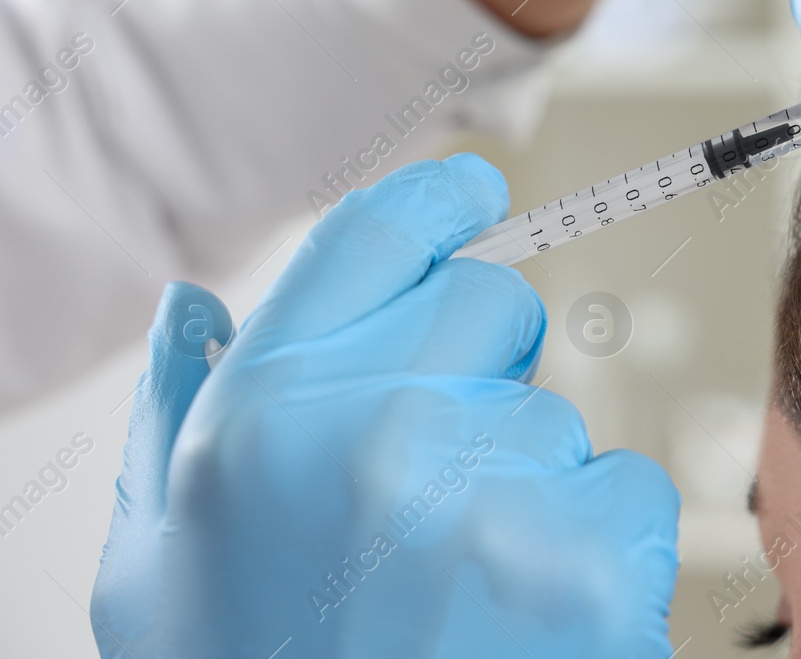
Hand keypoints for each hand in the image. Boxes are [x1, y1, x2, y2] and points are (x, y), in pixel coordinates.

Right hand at [91, 155, 677, 658]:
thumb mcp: (159, 571)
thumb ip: (170, 425)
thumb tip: (196, 310)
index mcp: (256, 418)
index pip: (374, 237)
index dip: (436, 203)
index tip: (476, 197)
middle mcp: (368, 430)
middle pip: (492, 305)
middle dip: (480, 376)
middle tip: (437, 484)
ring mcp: (483, 490)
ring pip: (558, 417)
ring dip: (529, 488)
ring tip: (464, 591)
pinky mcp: (583, 558)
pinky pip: (628, 493)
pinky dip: (599, 553)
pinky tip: (531, 621)